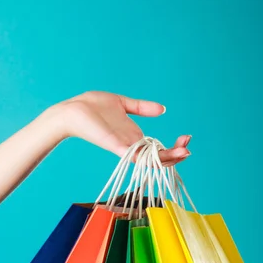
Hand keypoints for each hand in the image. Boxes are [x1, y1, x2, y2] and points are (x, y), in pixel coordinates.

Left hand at [52, 91, 190, 166]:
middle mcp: (132, 145)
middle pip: (158, 157)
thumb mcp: (123, 103)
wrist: (73, 110)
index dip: (174, 146)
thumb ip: (142, 107)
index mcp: (134, 136)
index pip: (159, 148)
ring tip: (184, 153)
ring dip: (169, 158)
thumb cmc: (92, 107)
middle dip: (176, 154)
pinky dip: (150, 158)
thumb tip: (162, 109)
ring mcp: (125, 147)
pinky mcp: (117, 146)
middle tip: (188, 147)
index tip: (186, 138)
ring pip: (151, 160)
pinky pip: (136, 156)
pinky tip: (164, 154)